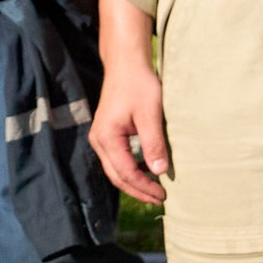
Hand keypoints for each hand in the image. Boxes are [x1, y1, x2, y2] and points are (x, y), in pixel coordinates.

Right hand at [90, 49, 172, 203]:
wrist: (126, 64)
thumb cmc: (138, 85)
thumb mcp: (150, 115)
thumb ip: (154, 144)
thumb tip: (159, 172)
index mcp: (107, 137)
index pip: (126, 172)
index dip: (144, 187)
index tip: (163, 194)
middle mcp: (99, 140)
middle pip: (117, 176)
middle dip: (138, 190)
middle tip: (159, 198)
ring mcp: (100, 137)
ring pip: (115, 170)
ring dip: (134, 181)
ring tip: (155, 188)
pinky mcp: (106, 134)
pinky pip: (116, 159)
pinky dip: (130, 169)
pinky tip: (147, 169)